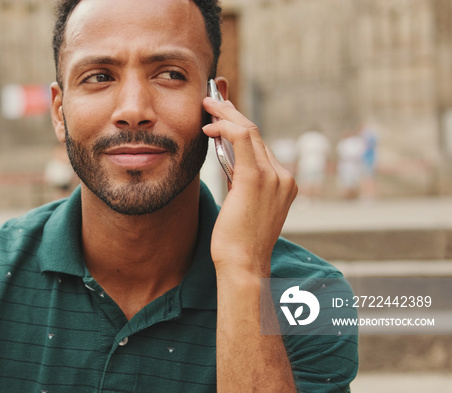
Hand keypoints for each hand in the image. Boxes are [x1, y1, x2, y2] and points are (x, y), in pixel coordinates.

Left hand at [202, 97, 297, 276]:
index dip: (240, 126)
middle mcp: (283, 177)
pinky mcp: (256, 179)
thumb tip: (229, 162)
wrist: (243, 264)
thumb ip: (243, 183)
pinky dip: (225, 127)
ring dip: (226, 115)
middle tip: (213, 100)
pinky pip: (241, 140)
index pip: (261, 145)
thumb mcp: (244, 206)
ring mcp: (274, 177)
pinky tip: (210, 126)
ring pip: (249, 132)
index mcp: (284, 183)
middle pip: (256, 133)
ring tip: (208, 105)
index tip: (223, 115)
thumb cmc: (238, 241)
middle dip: (232, 113)